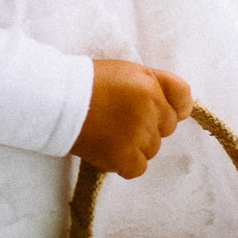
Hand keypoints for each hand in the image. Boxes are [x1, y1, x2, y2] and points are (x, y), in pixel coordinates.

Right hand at [70, 59, 193, 178]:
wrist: (54, 100)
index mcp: (149, 84)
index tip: (161, 109)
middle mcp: (150, 110)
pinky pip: (138, 167)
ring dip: (136, 143)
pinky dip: (125, 162)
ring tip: (109, 131)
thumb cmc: (85, 82)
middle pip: (167, 126)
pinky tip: (109, 148)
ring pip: (152, 148)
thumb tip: (180, 106)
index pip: (183, 98)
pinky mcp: (124, 158)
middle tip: (120, 117)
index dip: (175, 105)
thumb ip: (153, 84)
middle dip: (149, 123)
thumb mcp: (124, 70)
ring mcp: (138, 136)